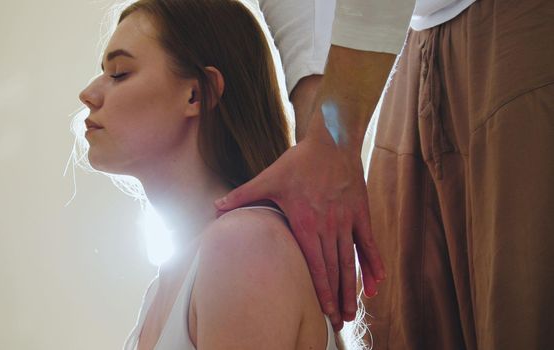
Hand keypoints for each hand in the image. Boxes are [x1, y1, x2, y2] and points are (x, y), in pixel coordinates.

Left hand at [214, 133, 384, 330]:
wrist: (332, 141)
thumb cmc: (298, 161)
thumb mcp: (268, 177)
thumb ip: (243, 195)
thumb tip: (215, 208)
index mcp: (305, 221)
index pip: (314, 264)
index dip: (320, 289)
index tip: (323, 311)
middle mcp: (328, 225)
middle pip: (334, 269)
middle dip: (336, 298)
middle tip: (338, 322)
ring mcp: (346, 220)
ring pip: (350, 261)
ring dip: (352, 289)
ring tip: (353, 312)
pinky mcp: (361, 213)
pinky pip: (368, 243)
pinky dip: (373, 264)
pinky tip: (376, 284)